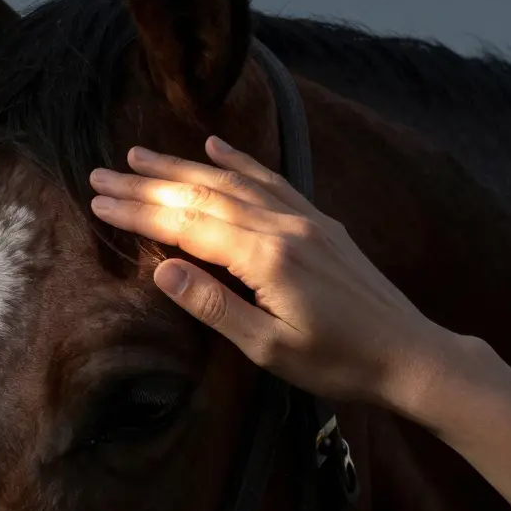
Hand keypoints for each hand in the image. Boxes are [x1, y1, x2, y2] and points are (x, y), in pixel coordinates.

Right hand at [88, 136, 479, 413]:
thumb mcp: (270, 350)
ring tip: (140, 155)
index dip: (140, 213)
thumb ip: (214, 306)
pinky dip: (239, 161)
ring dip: (183, 168)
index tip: (99, 202)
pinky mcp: (320, 223)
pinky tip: (215, 147)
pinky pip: (272, 181)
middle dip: (148, 184)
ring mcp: (304, 219)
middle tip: (101, 174)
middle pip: (204, 196)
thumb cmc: (339, 363)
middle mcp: (283, 227)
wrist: (411, 355)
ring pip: (233, 182)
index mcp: (267, 258)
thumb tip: (161, 269)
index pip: (188, 226)